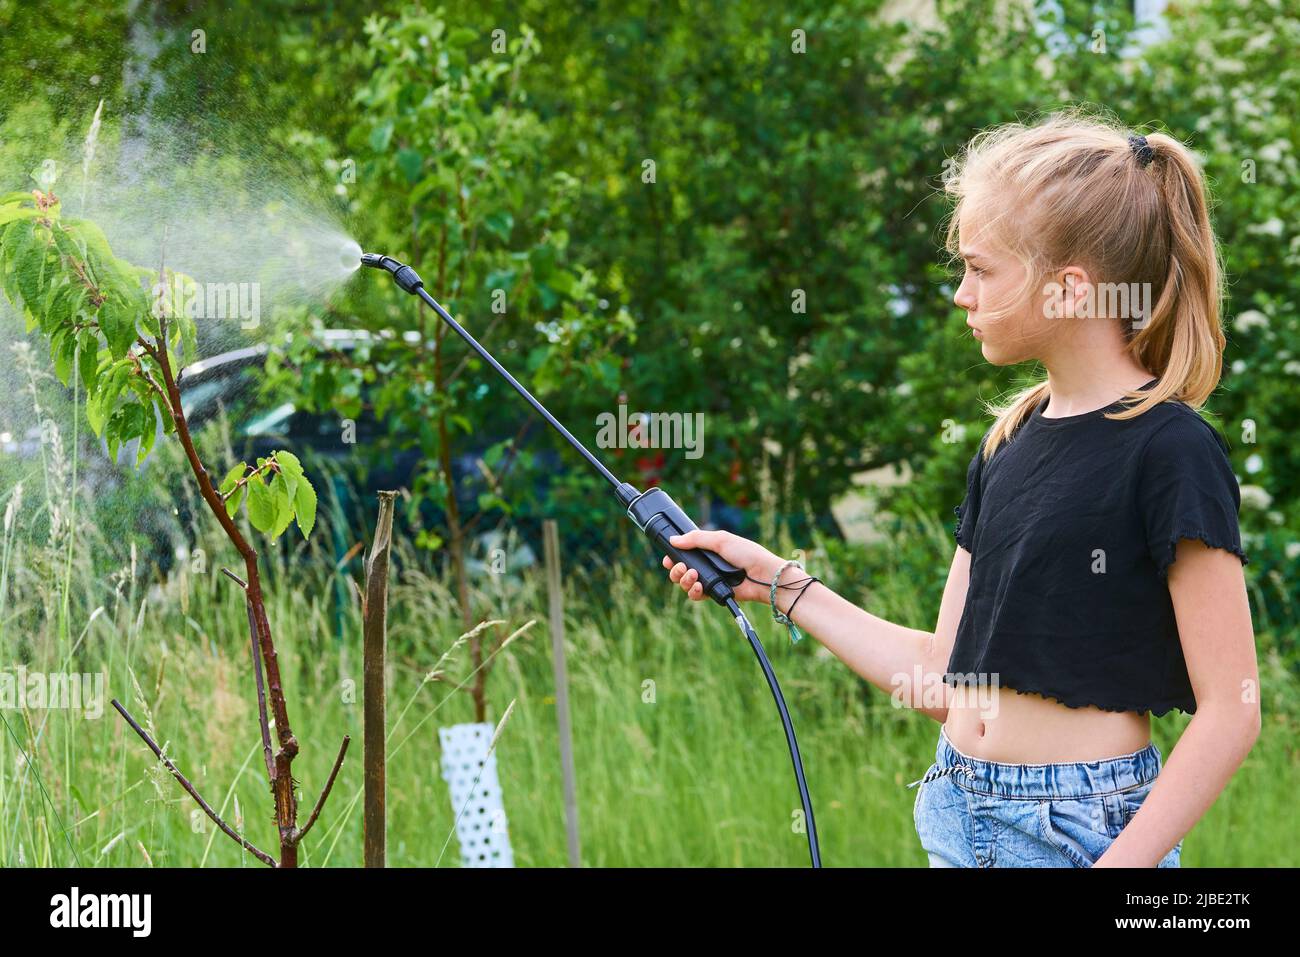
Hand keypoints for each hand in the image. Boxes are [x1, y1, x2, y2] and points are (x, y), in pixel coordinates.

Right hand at [661, 528, 788, 604]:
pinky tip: (698, 587)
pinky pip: (695, 595)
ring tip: (694, 576)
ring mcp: (710, 579)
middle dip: (676, 570)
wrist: (763, 576)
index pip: (684, 553)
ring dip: (684, 580)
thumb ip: (696, 539)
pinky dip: (693, 592)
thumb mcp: (721, 540)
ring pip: (685, 583)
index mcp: (708, 550)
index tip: (668, 558)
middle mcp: (707, 565)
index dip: (673, 557)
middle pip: (680, 570)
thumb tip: (673, 539)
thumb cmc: (747, 554)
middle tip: (681, 568)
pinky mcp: (714, 593)